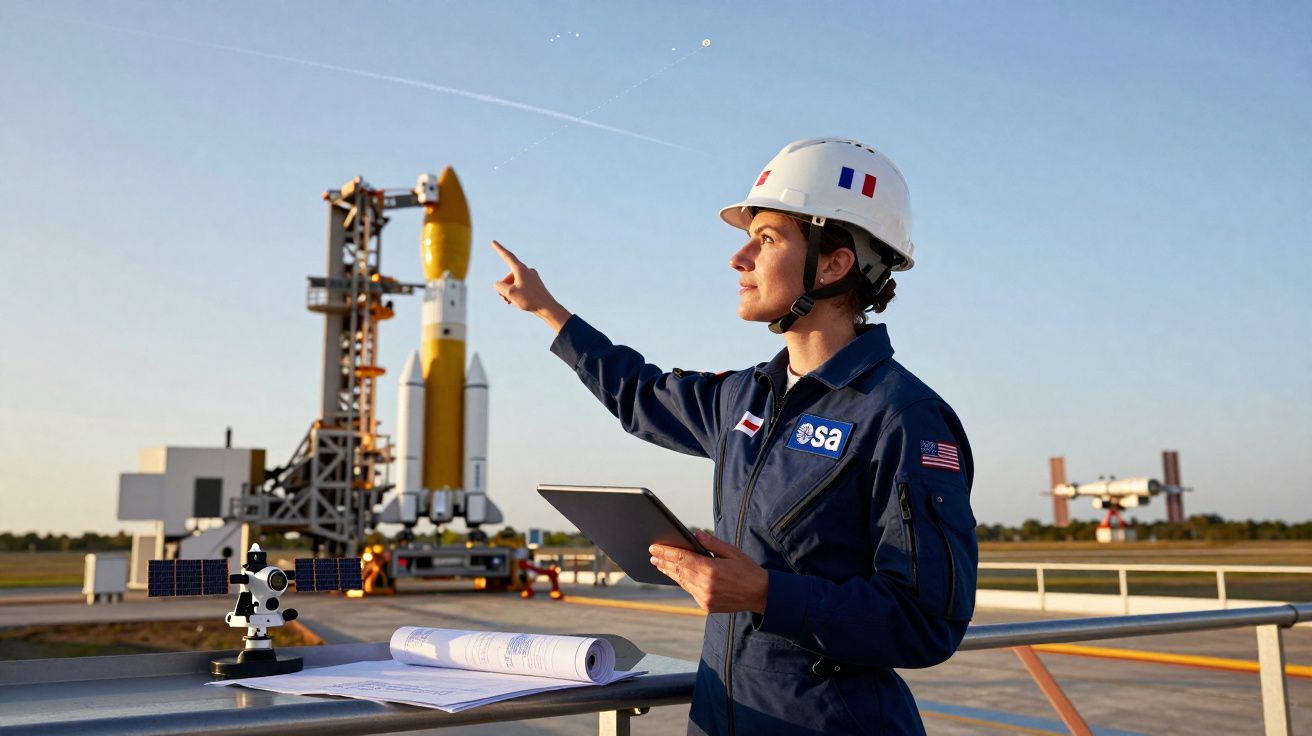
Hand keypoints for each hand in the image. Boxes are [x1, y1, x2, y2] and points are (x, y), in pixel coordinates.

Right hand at [491, 240, 570, 331]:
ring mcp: (531, 277)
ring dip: (509, 291)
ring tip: (510, 302)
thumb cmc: (529, 300)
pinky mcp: (534, 284)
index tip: (493, 242)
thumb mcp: (510, 293)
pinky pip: (520, 285)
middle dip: (504, 286)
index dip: (499, 249)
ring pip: (513, 282)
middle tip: (505, 299)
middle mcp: (526, 270)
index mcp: (520, 269)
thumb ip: (500, 286)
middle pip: (508, 276)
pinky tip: (517, 301)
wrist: (548, 307)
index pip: (507, 256)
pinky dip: (516, 292)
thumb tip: (498, 283)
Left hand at [650, 531, 767, 613]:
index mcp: (711, 570)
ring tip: (660, 564)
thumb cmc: (748, 571)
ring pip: (682, 582)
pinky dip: (682, 582)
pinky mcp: (707, 606)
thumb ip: (712, 544)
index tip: (654, 547)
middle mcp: (706, 586)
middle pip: (678, 571)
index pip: (682, 558)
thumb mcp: (733, 552)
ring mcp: (705, 598)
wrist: (761, 595)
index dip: (666, 552)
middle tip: (652, 555)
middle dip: (664, 562)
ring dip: (670, 572)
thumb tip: (696, 533)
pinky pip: (690, 591)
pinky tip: (677, 576)